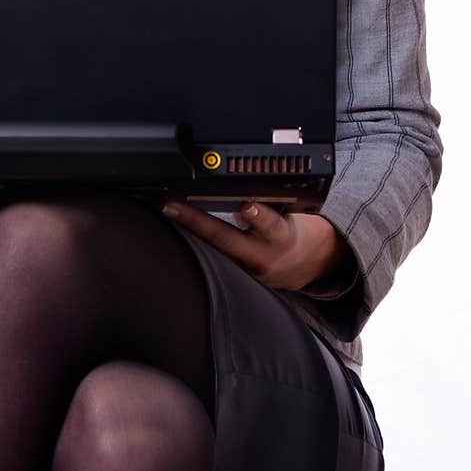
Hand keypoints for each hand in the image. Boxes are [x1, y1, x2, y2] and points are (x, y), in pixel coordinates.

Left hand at [160, 199, 352, 291]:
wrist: (304, 267)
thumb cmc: (292, 233)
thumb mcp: (288, 213)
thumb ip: (264, 204)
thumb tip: (237, 192)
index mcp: (281, 237)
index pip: (270, 224)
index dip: (258, 216)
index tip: (246, 206)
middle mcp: (260, 257)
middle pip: (226, 239)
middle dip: (197, 222)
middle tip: (172, 206)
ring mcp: (244, 271)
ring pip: (213, 252)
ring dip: (188, 233)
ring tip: (166, 215)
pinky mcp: (233, 278)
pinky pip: (211, 259)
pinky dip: (192, 246)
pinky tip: (172, 237)